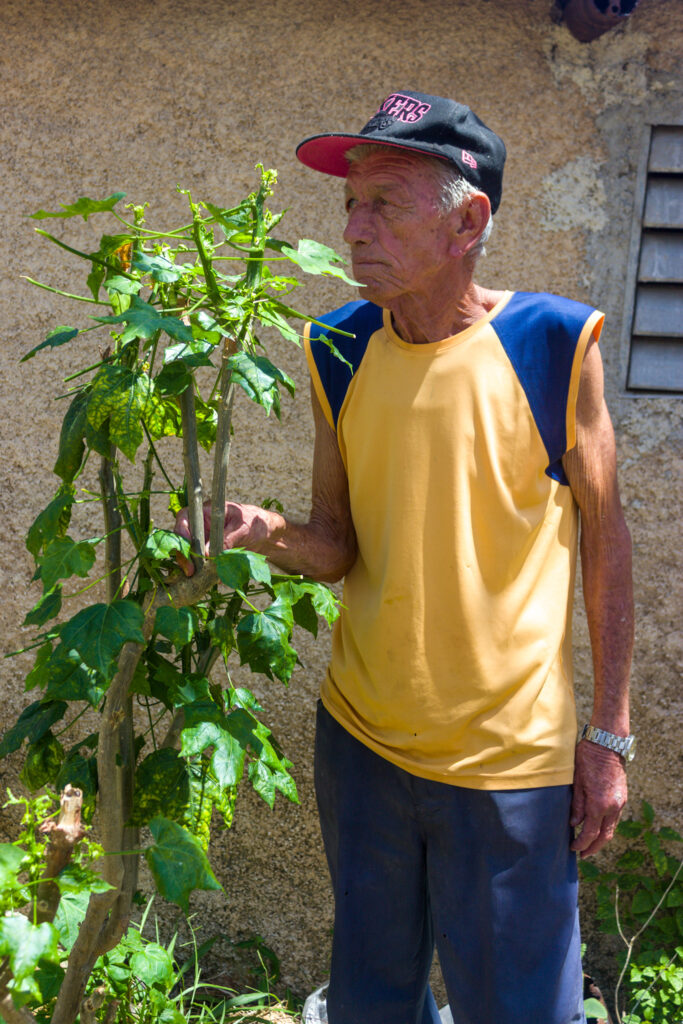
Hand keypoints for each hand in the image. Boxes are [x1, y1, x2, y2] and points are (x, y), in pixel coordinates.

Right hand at [174, 501, 271, 576]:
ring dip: (193, 567)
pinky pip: (202, 564)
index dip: (181, 534)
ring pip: (190, 554)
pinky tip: (212, 580)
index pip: (184, 518)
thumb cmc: (254, 522)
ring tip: (200, 578)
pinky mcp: (210, 554)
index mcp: (206, 512)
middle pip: (183, 539)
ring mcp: (204, 540)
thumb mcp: (242, 529)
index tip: (187, 550)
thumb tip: (209, 554)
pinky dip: (204, 572)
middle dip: (184, 556)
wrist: (266, 534)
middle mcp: (201, 526)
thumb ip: (227, 539)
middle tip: (190, 571)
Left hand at [570, 739, 626, 856]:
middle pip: (605, 836)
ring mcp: (620, 802)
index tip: (572, 848)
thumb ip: (576, 805)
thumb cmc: (587, 758)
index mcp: (599, 804)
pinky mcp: (622, 796)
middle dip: (594, 848)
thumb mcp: (576, 781)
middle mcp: (613, 806)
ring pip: (612, 828)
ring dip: (601, 838)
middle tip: (582, 854)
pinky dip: (606, 826)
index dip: (581, 843)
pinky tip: (597, 826)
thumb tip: (574, 824)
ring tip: (589, 843)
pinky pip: (615, 818)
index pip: (590, 833)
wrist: (607, 743)